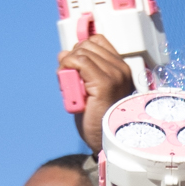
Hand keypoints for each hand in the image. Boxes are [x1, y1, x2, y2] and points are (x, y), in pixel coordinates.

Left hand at [57, 35, 134, 151]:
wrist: (103, 143)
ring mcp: (114, 74)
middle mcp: (120, 69)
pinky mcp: (104, 83)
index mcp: (120, 69)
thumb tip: (64, 53)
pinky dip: (67, 68)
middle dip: (71, 59)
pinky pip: (79, 61)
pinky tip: (67, 85)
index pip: (97, 42)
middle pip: (86, 45)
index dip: (80, 51)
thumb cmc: (97, 121)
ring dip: (67, 65)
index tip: (74, 69)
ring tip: (69, 86)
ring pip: (81, 51)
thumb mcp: (90, 90)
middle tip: (68, 80)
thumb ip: (81, 71)